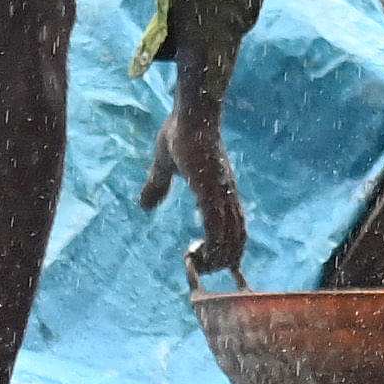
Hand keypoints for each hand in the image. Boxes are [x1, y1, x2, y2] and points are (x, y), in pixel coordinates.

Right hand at [141, 36, 247, 279]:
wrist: (192, 111)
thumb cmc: (181, 134)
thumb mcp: (164, 165)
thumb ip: (157, 185)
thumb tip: (145, 206)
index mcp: (221, 190)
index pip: (236, 226)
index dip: (231, 247)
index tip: (216, 263)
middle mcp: (227, 193)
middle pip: (238, 235)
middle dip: (227, 259)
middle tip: (207, 271)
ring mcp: (221, 190)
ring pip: (229, 234)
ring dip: (219, 256)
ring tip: (202, 267)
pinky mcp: (210, 187)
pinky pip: (216, 222)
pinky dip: (212, 242)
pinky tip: (198, 252)